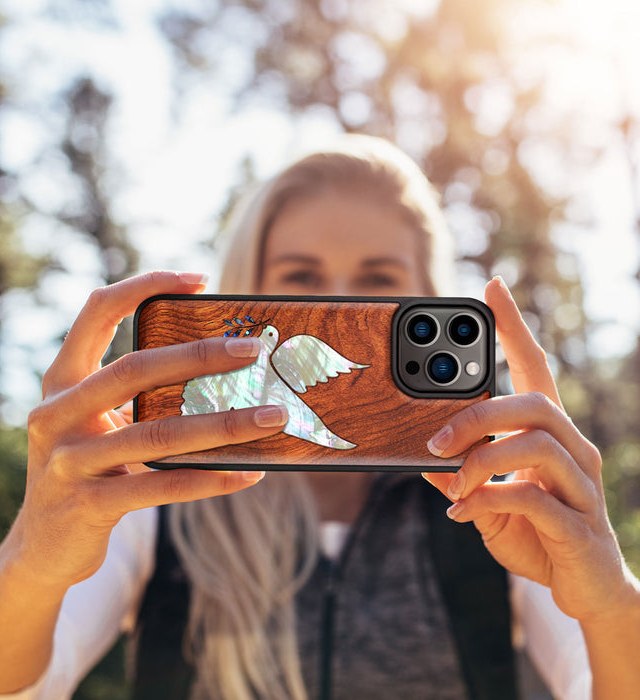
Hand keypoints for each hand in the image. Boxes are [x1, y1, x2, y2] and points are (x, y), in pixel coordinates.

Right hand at [13, 271, 287, 589]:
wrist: (41, 547)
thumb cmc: (87, 469)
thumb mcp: (98, 424)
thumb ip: (137, 397)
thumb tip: (224, 373)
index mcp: (62, 381)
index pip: (97, 312)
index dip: (144, 286)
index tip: (199, 279)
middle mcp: (56, 414)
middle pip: (134, 369)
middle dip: (199, 356)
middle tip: (253, 350)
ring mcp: (68, 461)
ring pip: (157, 434)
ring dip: (224, 423)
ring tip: (272, 416)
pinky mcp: (87, 505)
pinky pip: (161, 487)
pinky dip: (210, 479)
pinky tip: (249, 474)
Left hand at [423, 276, 633, 623]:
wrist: (584, 589)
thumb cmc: (535, 532)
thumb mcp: (487, 499)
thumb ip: (461, 476)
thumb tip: (423, 459)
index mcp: (549, 435)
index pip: (535, 368)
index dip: (514, 327)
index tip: (492, 288)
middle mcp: (573, 450)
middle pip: (533, 403)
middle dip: (478, 414)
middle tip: (435, 440)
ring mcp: (581, 486)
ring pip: (537, 444)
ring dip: (482, 460)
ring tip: (453, 482)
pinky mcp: (579, 525)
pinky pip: (533, 498)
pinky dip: (490, 499)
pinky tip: (465, 513)